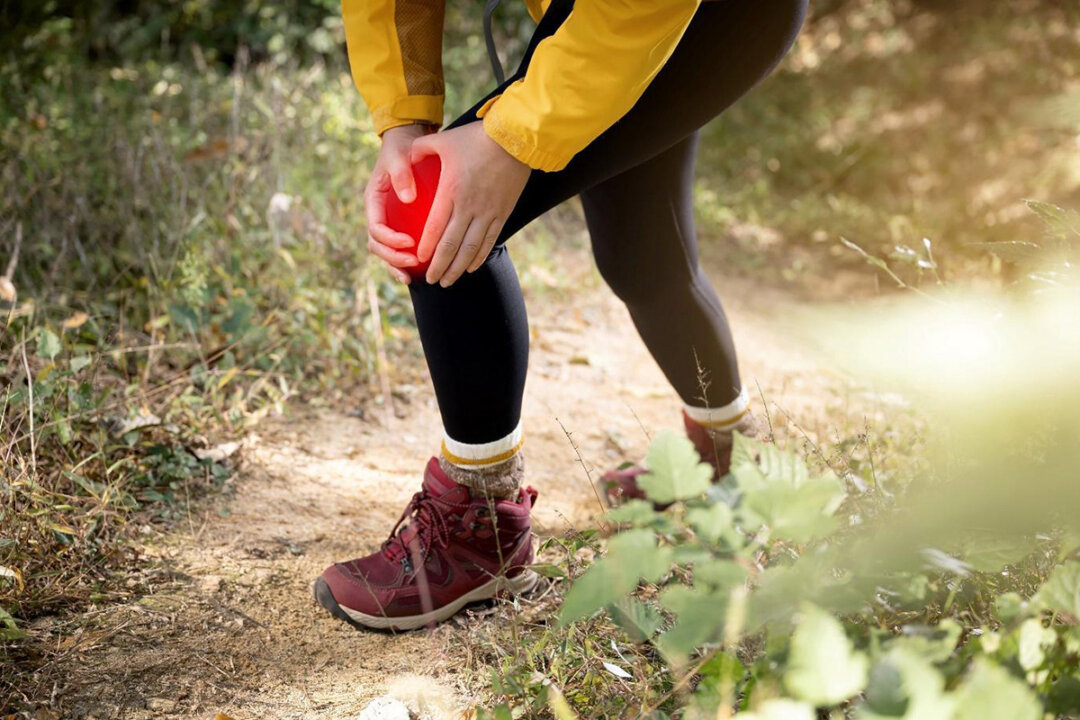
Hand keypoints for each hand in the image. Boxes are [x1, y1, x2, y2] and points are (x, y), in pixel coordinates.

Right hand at [365, 123, 434, 283]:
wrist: (408, 145)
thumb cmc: (403, 149)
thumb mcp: (399, 155)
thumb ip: (401, 173)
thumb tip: (407, 197)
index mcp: (373, 201)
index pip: (375, 227)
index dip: (389, 239)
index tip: (409, 242)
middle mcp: (378, 215)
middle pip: (377, 245)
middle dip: (392, 258)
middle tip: (413, 261)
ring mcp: (388, 223)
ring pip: (385, 252)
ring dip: (395, 266)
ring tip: (411, 276)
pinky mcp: (399, 227)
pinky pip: (399, 248)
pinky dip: (406, 262)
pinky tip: (420, 271)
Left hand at [410, 122, 530, 286]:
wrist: (515, 138)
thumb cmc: (477, 137)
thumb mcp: (443, 140)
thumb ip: (420, 150)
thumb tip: (405, 158)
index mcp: (451, 191)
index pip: (434, 227)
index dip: (426, 247)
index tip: (419, 260)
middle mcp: (469, 206)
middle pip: (451, 245)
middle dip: (439, 266)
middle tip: (430, 281)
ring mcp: (488, 212)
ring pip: (471, 249)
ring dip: (458, 268)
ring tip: (447, 281)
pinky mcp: (502, 213)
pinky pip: (490, 241)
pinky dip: (479, 257)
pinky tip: (471, 268)